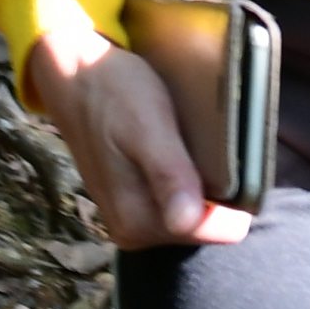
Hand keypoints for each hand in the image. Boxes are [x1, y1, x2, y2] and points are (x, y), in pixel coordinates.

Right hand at [26, 28, 245, 253]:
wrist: (77, 76)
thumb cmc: (116, 94)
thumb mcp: (148, 126)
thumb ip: (168, 175)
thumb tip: (186, 222)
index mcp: (137, 221)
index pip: (217, 229)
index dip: (232, 195)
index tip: (226, 157)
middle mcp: (132, 232)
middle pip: (206, 224)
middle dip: (215, 189)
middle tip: (204, 142)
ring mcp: (131, 220)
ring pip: (194, 213)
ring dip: (201, 182)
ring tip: (191, 142)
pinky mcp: (133, 203)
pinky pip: (178, 201)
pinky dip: (187, 177)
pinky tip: (180, 149)